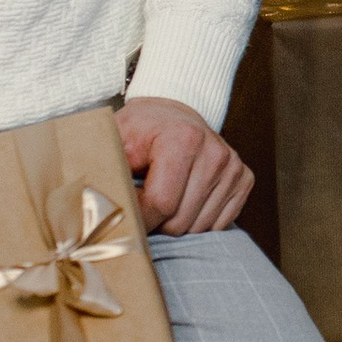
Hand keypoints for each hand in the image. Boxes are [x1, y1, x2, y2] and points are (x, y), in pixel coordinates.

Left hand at [115, 96, 251, 234]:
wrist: (172, 114)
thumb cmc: (139, 130)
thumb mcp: (114, 141)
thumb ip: (106, 171)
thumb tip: (97, 212)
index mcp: (183, 139)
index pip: (160, 204)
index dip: (138, 219)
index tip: (123, 218)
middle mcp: (214, 151)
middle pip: (181, 221)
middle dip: (156, 223)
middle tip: (142, 205)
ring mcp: (232, 166)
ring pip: (200, 227)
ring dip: (176, 224)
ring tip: (162, 201)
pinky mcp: (244, 178)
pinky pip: (219, 224)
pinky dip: (197, 220)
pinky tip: (184, 201)